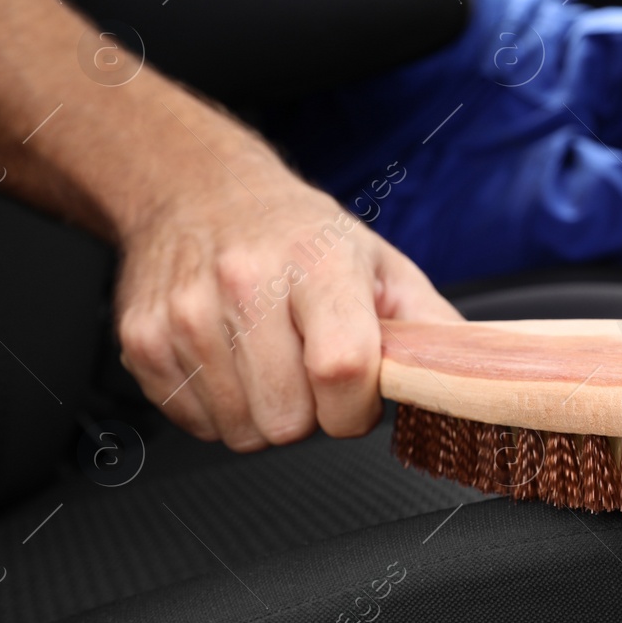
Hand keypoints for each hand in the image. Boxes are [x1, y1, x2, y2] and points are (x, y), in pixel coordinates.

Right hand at [115, 170, 460, 450]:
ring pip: (241, 431)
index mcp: (317, 263)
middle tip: (309, 369)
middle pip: (288, 419)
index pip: (343, 369)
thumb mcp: (380, 265)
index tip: (358, 394)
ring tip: (271, 361)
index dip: (357, 406)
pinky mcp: (142, 340)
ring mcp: (186, 313)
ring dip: (265, 414)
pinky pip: (195, 423)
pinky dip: (219, 408)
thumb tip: (479, 377)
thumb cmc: (300, 235)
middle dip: (311, 414)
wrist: (200, 192)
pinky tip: (231, 362)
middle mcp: (245, 283)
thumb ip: (431, 327)